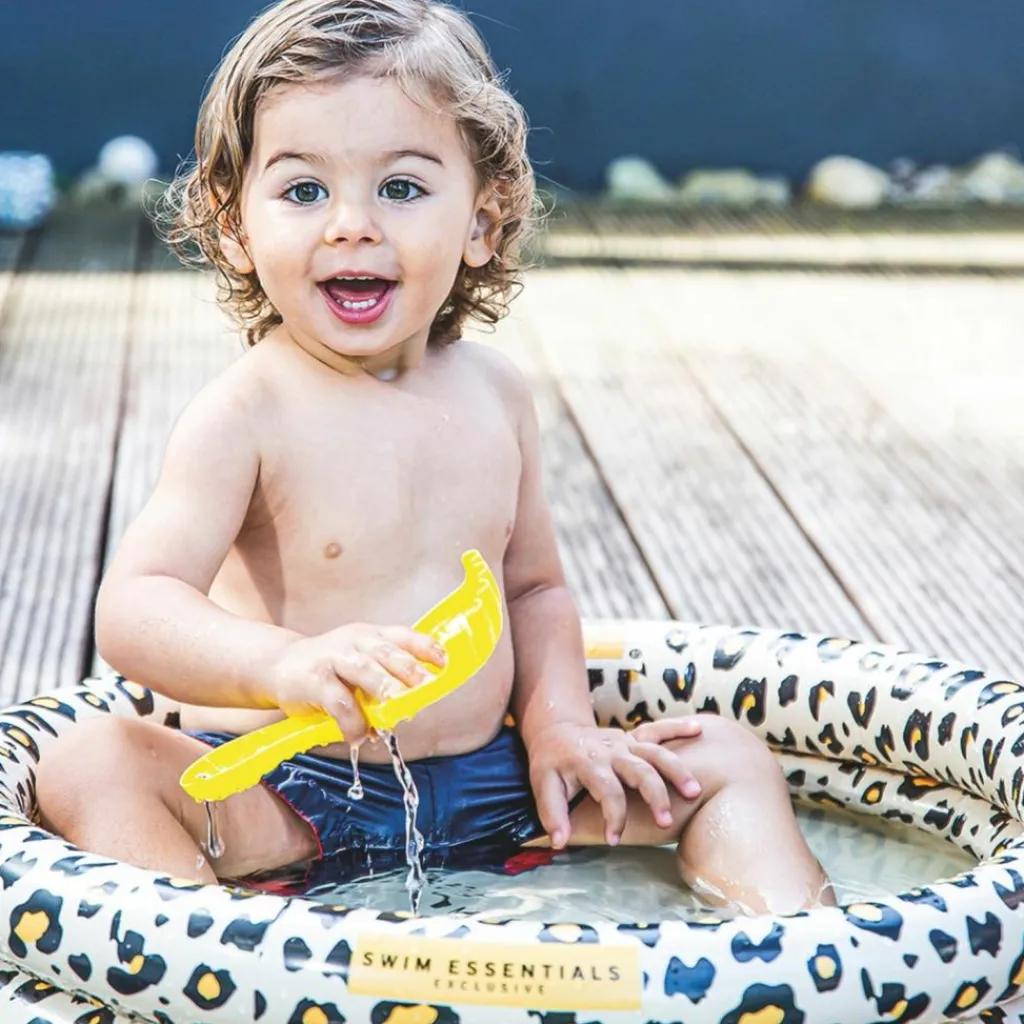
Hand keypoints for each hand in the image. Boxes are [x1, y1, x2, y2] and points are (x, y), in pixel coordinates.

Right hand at [269, 624, 445, 741]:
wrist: (279, 665)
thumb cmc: (330, 666)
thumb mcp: (360, 660)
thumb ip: (385, 677)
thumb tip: (414, 706)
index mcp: (371, 636)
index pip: (403, 636)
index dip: (425, 648)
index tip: (445, 662)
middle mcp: (355, 641)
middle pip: (387, 652)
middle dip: (409, 669)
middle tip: (427, 686)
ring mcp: (334, 658)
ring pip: (364, 670)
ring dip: (384, 687)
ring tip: (399, 707)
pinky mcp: (314, 680)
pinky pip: (339, 702)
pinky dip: (353, 722)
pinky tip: (361, 736)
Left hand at [528, 718, 702, 848]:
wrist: (556, 729)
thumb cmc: (551, 762)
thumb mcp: (542, 784)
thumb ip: (552, 812)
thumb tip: (560, 842)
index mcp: (589, 763)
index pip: (607, 791)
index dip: (612, 817)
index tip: (613, 841)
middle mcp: (611, 751)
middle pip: (639, 770)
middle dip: (655, 795)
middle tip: (666, 821)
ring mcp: (625, 742)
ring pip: (656, 753)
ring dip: (676, 770)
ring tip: (694, 792)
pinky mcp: (633, 737)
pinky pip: (658, 729)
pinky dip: (677, 727)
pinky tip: (698, 730)